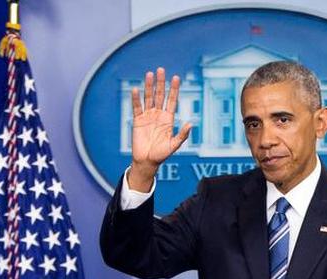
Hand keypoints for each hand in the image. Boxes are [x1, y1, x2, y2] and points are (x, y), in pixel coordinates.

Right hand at [128, 68, 191, 189]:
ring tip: (150, 74)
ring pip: (149, 98)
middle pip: (160, 95)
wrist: (146, 161)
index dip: (174, 89)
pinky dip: (136, 99)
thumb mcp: (174, 145)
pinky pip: (137, 107)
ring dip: (149, 86)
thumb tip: (191, 124)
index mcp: (168, 119)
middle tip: (161, 70)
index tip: (176, 77)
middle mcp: (158, 115)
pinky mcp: (137, 120)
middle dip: (161, 83)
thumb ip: (182, 135)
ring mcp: (148, 116)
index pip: (172, 100)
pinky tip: (135, 89)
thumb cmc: (161, 155)